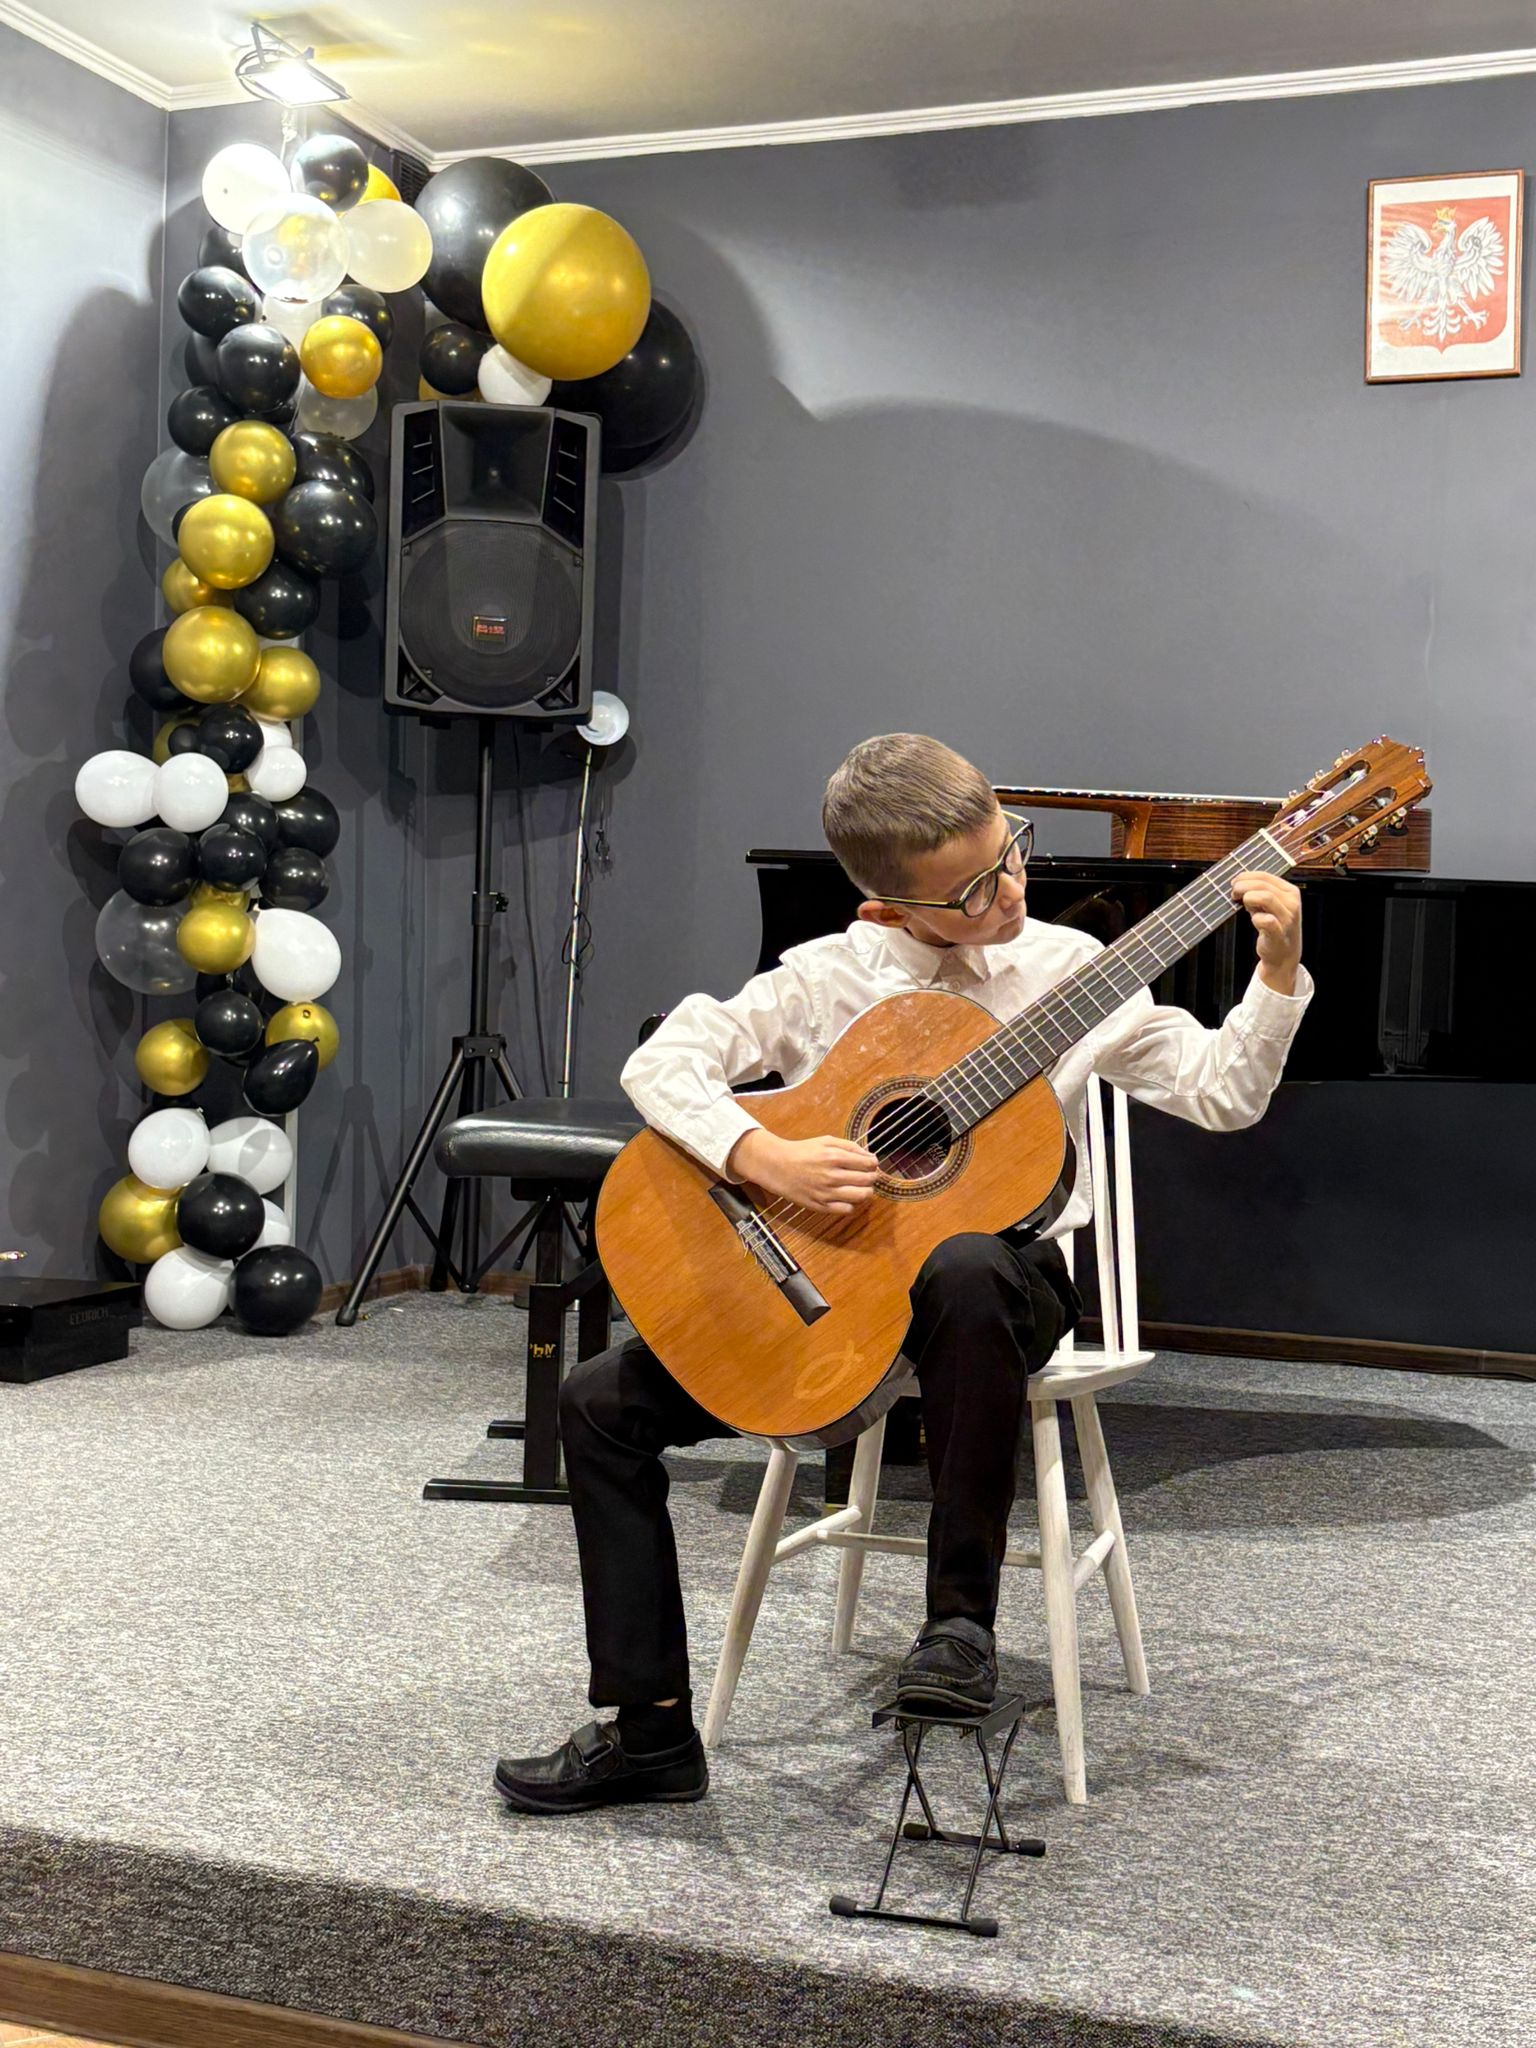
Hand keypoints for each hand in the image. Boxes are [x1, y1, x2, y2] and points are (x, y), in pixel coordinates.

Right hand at [726, 1128, 880, 1212]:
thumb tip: (870, 1156)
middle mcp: (832, 1176)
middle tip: (868, 1175)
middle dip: (872, 1177)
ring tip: (861, 1187)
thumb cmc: (803, 1152)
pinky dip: (852, 1204)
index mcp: (834, 1157)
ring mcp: (826, 1193)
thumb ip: (850, 1146)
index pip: (868, 1163)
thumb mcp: (826, 1141)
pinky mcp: (820, 1206)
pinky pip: (846, 1210)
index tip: (871, 1164)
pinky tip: (847, 1197)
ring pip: (861, 1196)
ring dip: (867, 1191)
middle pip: (867, 1180)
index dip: (873, 1164)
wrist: (777, 1166)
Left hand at [1232, 871, 1302, 992]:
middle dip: (1243, 886)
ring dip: (1248, 898)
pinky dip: (1255, 918)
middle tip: (1233, 893)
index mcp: (1290, 891)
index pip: (1266, 876)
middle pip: (1263, 885)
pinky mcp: (1279, 933)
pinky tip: (1253, 919)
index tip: (1235, 882)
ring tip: (1242, 904)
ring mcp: (1288, 918)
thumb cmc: (1274, 926)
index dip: (1246, 876)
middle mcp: (1292, 903)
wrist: (1283, 954)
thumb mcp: (1270, 904)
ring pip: (1266, 897)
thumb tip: (1239, 882)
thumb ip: (1259, 892)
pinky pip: (1266, 920)